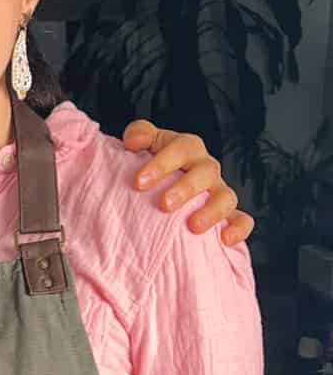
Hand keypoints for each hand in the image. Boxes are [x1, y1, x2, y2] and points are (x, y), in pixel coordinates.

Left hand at [122, 122, 253, 246]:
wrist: (162, 185)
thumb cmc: (152, 165)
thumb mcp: (145, 144)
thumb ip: (139, 134)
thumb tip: (133, 141)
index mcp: (188, 148)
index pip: (181, 149)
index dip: (162, 164)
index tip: (139, 182)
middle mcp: (206, 168)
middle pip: (205, 172)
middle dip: (186, 188)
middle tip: (165, 205)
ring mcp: (219, 191)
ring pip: (226, 197)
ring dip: (212, 211)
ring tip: (194, 226)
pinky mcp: (228, 214)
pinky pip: (241, 220)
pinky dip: (238, 228)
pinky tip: (225, 240)